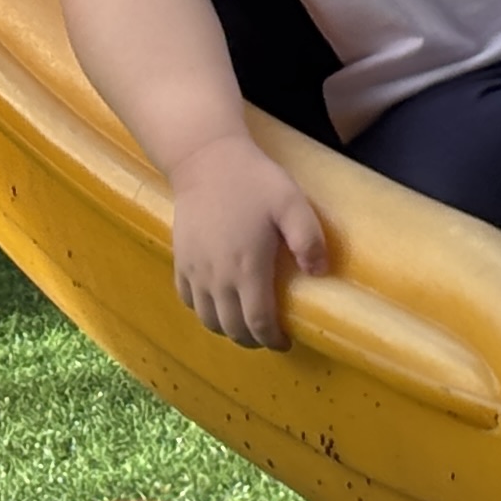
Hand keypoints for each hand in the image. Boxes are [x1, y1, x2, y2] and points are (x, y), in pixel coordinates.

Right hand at [167, 134, 327, 349]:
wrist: (205, 160)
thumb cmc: (253, 181)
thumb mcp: (291, 203)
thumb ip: (309, 240)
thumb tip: (320, 274)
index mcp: (248, 268)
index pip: (258, 322)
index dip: (272, 339)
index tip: (286, 341)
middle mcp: (218, 278)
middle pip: (232, 328)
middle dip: (252, 340)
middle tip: (268, 336)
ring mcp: (195, 271)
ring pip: (208, 319)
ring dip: (228, 330)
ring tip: (246, 324)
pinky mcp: (181, 260)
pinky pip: (188, 300)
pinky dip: (204, 311)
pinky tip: (218, 304)